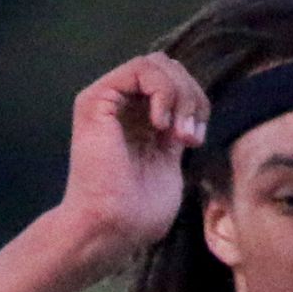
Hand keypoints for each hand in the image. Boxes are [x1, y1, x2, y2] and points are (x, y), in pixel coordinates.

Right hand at [51, 55, 206, 262]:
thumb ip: (177, 128)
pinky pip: (140, 68)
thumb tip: (194, 107)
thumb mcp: (169, 160)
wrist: (111, 228)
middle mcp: (121, 105)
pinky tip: (161, 124)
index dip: (196, 102)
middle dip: (192, 96)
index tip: (196, 140)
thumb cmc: (137, 212)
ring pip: (158, 63)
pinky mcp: (96, 100)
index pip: (176, 82)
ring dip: (180, 94)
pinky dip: (161, 91)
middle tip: (190, 136)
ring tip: (178, 132)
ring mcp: (107, 100)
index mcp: (138, 119)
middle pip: (170, 67)